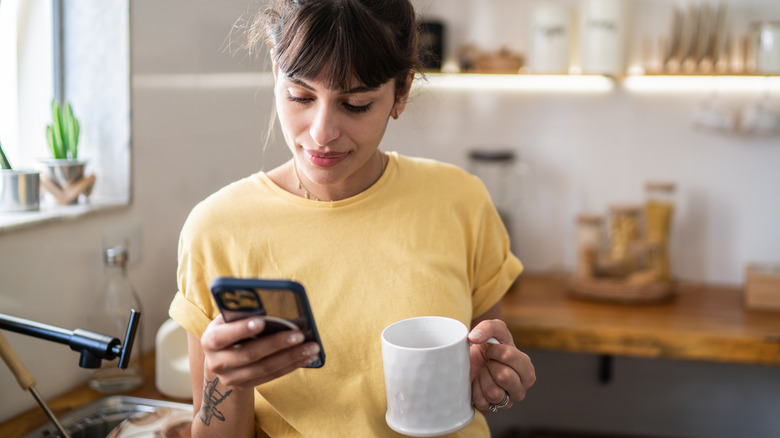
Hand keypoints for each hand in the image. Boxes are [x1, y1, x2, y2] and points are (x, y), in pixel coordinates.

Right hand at [199, 315, 321, 388]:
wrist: (220, 359)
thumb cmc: (229, 329)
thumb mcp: (227, 319)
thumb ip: (241, 312)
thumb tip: (266, 301)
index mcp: (210, 340)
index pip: (223, 336)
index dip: (241, 329)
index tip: (261, 321)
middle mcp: (217, 363)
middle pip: (250, 354)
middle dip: (277, 343)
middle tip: (299, 334)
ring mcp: (231, 378)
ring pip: (265, 368)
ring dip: (291, 357)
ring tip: (311, 347)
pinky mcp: (246, 386)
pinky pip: (272, 376)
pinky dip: (291, 365)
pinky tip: (307, 356)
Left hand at [468, 319, 534, 412]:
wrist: (472, 361)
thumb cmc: (489, 346)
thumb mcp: (494, 329)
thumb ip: (488, 327)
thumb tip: (474, 337)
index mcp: (527, 370)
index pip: (509, 356)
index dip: (494, 350)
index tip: (491, 350)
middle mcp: (520, 389)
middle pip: (503, 376)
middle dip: (490, 365)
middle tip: (488, 363)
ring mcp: (507, 402)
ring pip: (493, 392)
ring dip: (483, 378)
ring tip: (484, 373)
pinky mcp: (491, 410)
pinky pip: (482, 401)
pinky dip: (475, 390)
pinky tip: (478, 384)